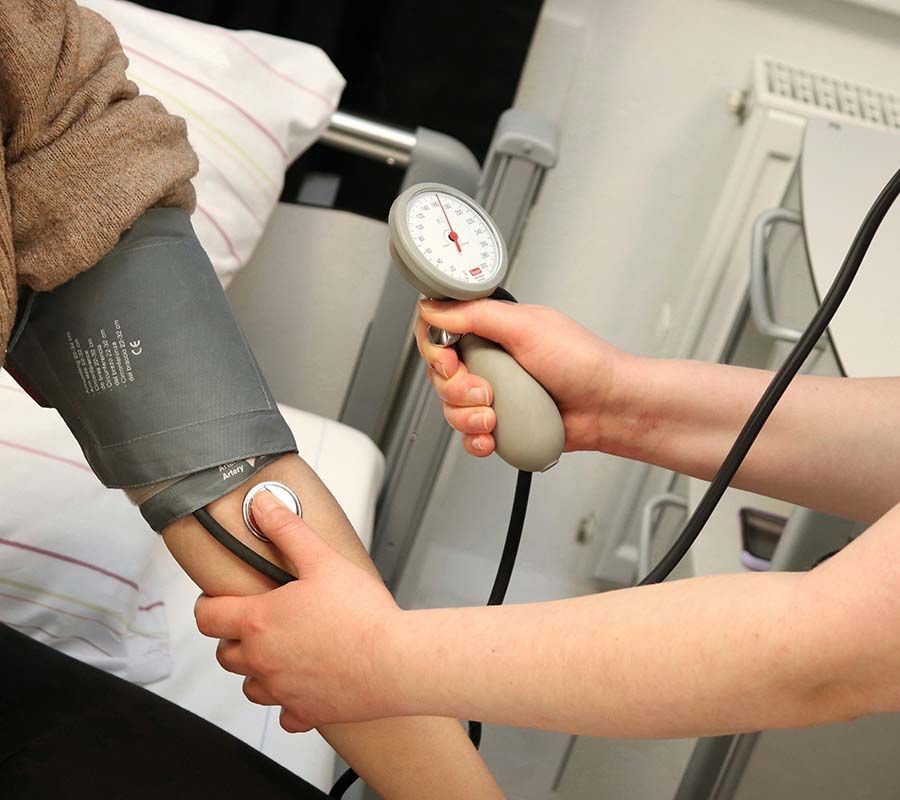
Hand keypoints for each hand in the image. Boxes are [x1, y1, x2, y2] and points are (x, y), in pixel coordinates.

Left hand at [194, 490, 402, 731]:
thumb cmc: (362, 614)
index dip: (208, 604)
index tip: (218, 599)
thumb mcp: (322, 559)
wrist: (394, 660)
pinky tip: (304, 686)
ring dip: (257, 670)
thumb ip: (287, 530)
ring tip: (280, 652)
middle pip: (225, 654)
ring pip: (250, 686)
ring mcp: (282, 691)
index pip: (207, 617)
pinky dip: (288, 703)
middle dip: (233, 637)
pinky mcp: (306, 712)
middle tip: (256, 621)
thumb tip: (262, 505)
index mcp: (259, 621)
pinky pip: (285, 714)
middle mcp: (262, 661)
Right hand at [416, 299, 633, 456]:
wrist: (608, 408)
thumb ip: (476, 315)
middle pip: (440, 375)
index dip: (436, 351)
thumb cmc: (583, 363)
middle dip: (456, 389)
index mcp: (492, 329)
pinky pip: (469, 435)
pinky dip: (476, 439)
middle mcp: (490, 360)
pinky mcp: (501, 422)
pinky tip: (493, 436)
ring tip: (495, 416)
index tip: (450, 362)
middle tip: (485, 391)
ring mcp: (495, 393)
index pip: (441, 333)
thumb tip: (433, 308)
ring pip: (451, 408)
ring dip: (467, 417)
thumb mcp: (526, 327)